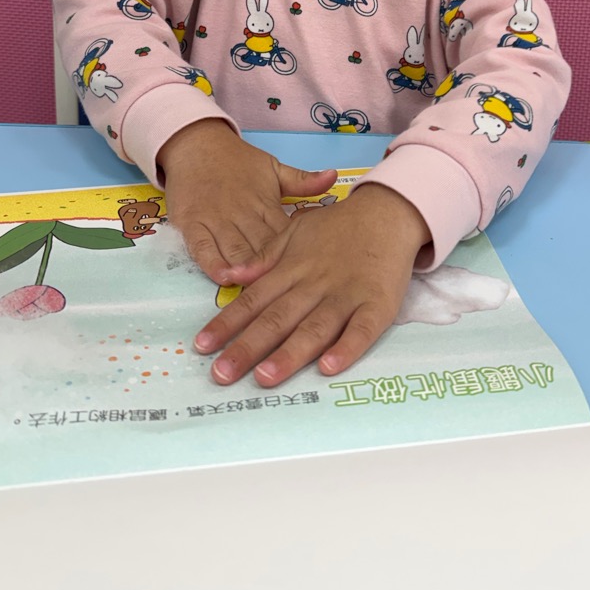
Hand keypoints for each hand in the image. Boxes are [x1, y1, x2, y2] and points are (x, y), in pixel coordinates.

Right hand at [158, 120, 336, 285]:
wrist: (197, 144)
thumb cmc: (238, 162)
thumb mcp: (273, 168)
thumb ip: (302, 180)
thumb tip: (334, 176)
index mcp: (266, 204)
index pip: (286, 234)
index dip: (297, 255)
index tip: (312, 275)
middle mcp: (243, 214)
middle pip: (261, 247)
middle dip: (273, 270)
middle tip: (287, 293)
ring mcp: (216, 219)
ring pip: (234, 249)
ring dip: (245, 269)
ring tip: (257, 289)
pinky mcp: (192, 223)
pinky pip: (202, 246)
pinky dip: (212, 262)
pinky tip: (223, 276)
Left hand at [193, 184, 429, 385]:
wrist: (387, 212)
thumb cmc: (337, 228)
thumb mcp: (295, 232)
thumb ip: (265, 258)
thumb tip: (231, 275)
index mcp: (292, 269)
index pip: (253, 300)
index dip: (227, 323)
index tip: (203, 346)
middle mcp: (314, 284)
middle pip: (277, 319)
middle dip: (248, 348)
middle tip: (222, 374)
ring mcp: (347, 295)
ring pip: (315, 328)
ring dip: (290, 353)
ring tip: (265, 377)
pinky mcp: (378, 304)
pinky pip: (362, 330)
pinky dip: (346, 348)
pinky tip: (328, 368)